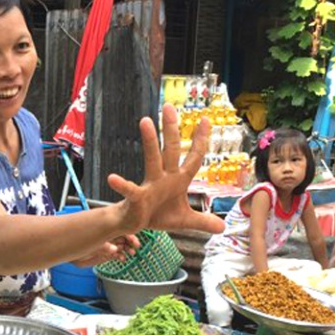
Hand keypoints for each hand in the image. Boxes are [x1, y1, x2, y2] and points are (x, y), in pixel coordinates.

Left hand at [72, 234, 139, 267]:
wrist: (69, 252)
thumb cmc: (76, 243)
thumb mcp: (89, 244)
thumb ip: (102, 247)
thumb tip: (113, 249)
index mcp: (104, 230)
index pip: (120, 229)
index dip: (129, 234)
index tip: (134, 241)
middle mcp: (106, 236)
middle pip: (123, 237)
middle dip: (130, 242)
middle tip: (135, 247)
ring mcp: (106, 245)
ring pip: (121, 245)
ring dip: (127, 249)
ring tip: (130, 253)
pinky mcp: (105, 254)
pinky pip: (115, 254)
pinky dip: (120, 256)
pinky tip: (122, 258)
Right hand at [108, 104, 225, 234]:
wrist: (134, 225)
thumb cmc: (157, 215)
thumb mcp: (185, 221)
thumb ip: (203, 221)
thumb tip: (222, 228)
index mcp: (178, 180)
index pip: (194, 157)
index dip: (200, 140)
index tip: (206, 120)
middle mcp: (164, 177)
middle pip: (171, 149)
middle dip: (172, 129)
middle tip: (169, 106)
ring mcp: (150, 185)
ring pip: (152, 159)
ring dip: (151, 141)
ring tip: (146, 121)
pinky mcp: (137, 198)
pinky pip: (130, 190)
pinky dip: (122, 185)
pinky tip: (112, 178)